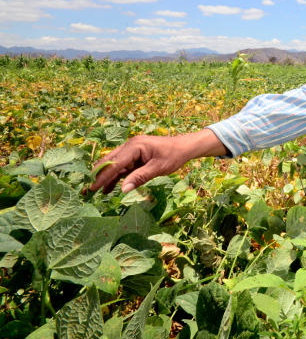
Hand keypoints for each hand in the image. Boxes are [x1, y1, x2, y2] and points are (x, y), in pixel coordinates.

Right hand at [86, 129, 227, 194]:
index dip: (103, 176)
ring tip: (94, 192)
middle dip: (98, 175)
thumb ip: (140, 177)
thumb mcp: (158, 168)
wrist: (185, 147)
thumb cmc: (174, 156)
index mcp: (135, 146)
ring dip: (105, 177)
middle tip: (86, 190)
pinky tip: (109, 189)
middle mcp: (130, 146)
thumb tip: (123, 190)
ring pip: (114, 164)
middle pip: (110, 162)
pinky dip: (116, 177)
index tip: (93, 188)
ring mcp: (132, 150)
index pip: (115, 163)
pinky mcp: (135, 155)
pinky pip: (123, 166)